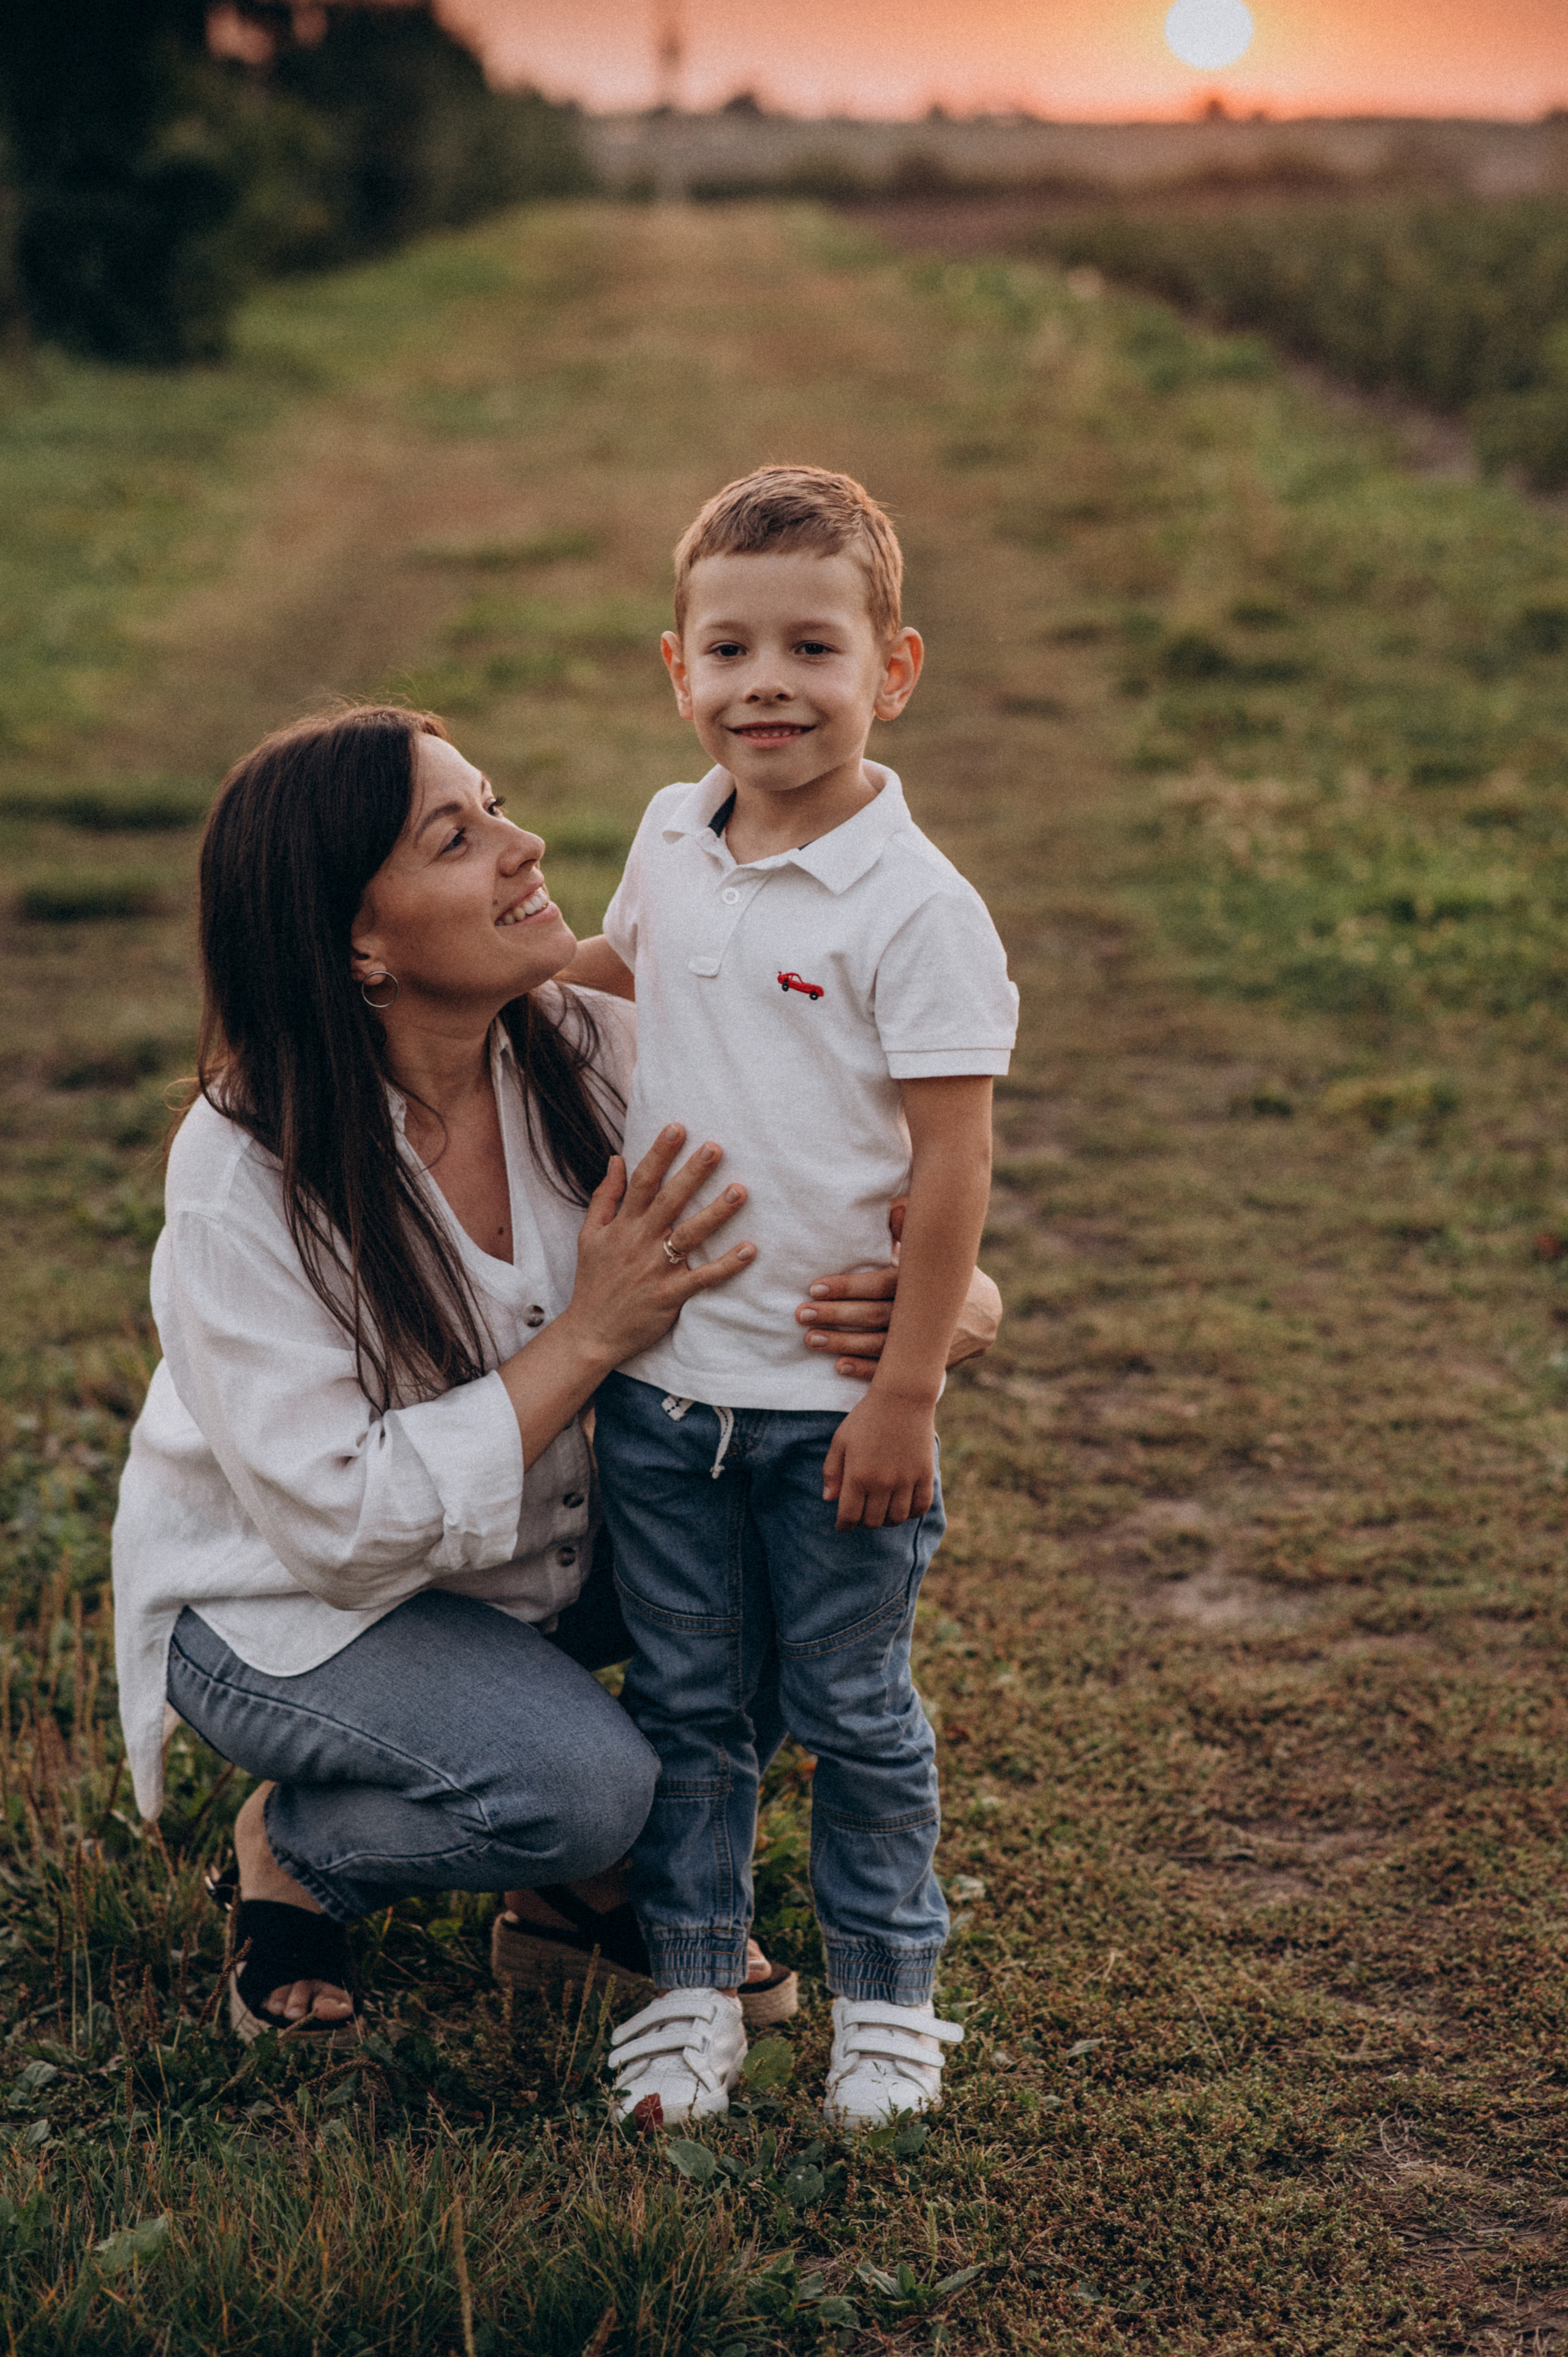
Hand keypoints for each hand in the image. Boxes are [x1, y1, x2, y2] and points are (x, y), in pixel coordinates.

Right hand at [568, 1125, 753, 1366]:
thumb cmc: (593, 1282)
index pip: (642, 1182)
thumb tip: (618, 1159)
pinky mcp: (670, 1296)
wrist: (590, 1333)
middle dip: (693, 1173)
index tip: (677, 1127)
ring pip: (690, 1235)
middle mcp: (640, 1243)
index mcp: (622, 1226)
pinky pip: (702, 1278)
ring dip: (716, 1213)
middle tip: (716, 1147)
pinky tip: (749, 1250)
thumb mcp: (589, 1235)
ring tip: (740, 1190)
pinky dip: (726, 1265)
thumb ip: (605, 1197)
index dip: (659, 1153)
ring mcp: (656, 1269)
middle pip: (669, 1201)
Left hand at [796, 1204, 1001, 1381]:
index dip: (848, 1286)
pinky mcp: (927, 1365)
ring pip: (881, 1346)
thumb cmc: (942, 1274)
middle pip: (876, 1315)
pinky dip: (866, 1370)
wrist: (982, 1314)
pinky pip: (894, 1371)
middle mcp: (926, 1313)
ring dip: (844, 1344)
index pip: (881, 1284)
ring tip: (811, 1339)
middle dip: (837, 1315)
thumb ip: (910, 1233)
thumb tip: (895, 1210)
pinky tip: (839, 1367)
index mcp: (923, 1281)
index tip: (814, 1287)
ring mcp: (927, 1343)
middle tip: (801, 1314)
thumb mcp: (932, 1252)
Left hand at [822, 1389, 935, 1530]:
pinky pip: (921, 1507)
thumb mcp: (841, 1440)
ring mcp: (906, 1480)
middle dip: (864, 1522)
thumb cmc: (866, 1417)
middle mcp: (882, 1482)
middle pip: (873, 1521)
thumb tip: (829, 1499)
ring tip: (882, 1512)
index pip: (849, 1516)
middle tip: (862, 1514)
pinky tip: (904, 1506)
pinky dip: (912, 1513)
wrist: (902, 1398)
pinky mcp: (924, 1474)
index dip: (844, 1526)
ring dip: (887, 1520)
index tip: (842, 1526)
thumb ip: (832, 1471)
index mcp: (858, 1475)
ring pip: (897, 1518)